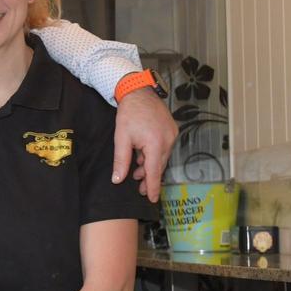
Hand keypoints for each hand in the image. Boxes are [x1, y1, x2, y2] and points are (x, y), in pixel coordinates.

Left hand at [112, 85, 177, 201]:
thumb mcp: (121, 138)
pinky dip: (154, 155)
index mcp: (156, 144)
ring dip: (150, 165)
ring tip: (137, 172)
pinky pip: (164, 148)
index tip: (153, 200)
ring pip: (161, 157)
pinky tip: (143, 156)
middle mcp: (168, 140)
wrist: (138, 91)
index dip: (153, 187)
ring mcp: (172, 135)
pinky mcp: (172, 130)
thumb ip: (121, 161)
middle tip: (139, 189)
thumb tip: (118, 179)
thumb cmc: (129, 113)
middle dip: (148, 177)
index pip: (154, 172)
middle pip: (158, 166)